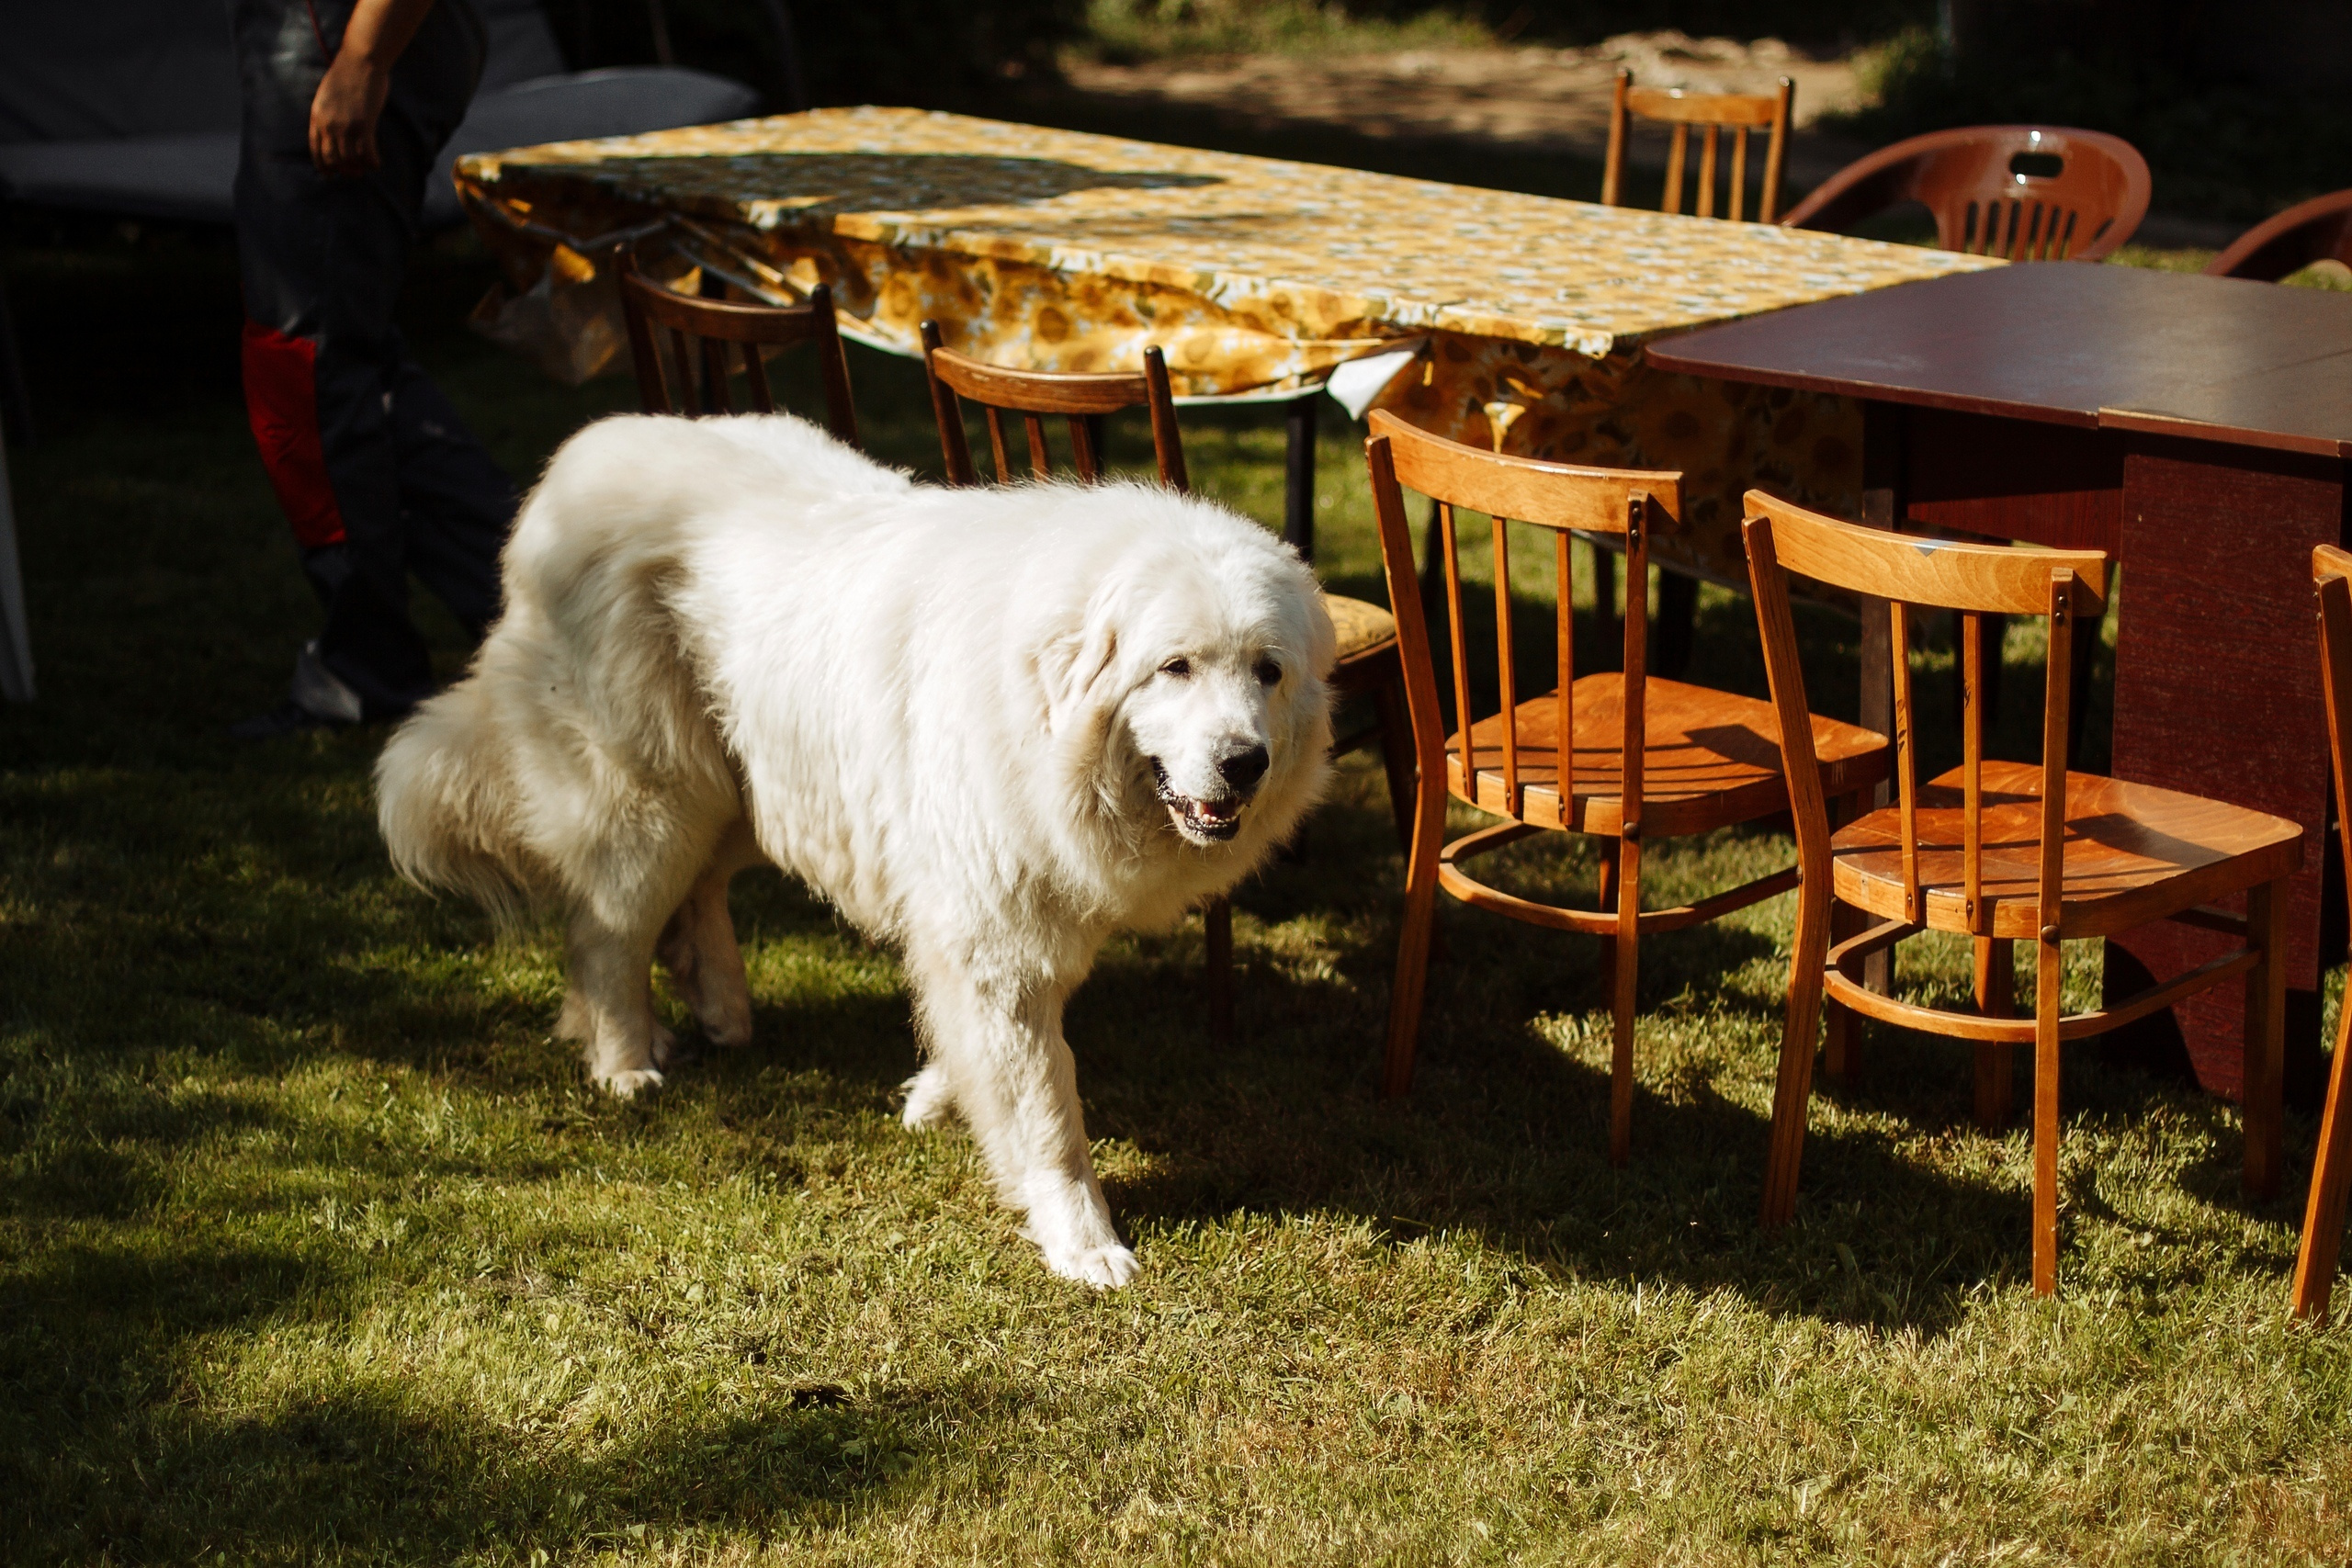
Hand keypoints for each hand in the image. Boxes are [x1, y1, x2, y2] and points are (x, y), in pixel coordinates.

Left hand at [309, 50, 391, 175]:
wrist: (360, 61)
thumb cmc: (347, 75)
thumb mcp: (326, 96)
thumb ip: (326, 114)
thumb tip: (332, 132)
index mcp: (317, 117)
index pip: (316, 150)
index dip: (323, 166)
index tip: (330, 175)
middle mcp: (329, 125)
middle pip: (333, 159)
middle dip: (343, 170)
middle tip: (354, 173)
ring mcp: (346, 126)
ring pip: (350, 160)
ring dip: (359, 168)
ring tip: (366, 168)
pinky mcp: (364, 126)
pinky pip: (367, 154)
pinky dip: (373, 163)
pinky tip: (377, 163)